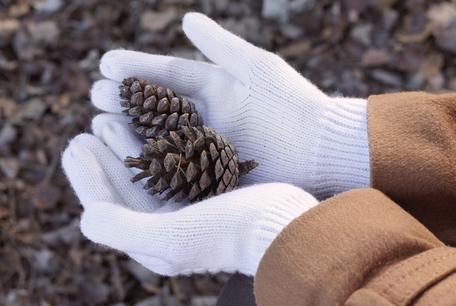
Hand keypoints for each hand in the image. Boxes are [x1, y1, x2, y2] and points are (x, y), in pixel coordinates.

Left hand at [62, 133, 317, 274]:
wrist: (287, 224)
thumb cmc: (231, 232)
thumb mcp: (173, 236)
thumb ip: (123, 229)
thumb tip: (85, 218)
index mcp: (155, 242)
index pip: (108, 209)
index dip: (87, 177)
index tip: (75, 143)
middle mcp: (169, 227)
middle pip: (125, 189)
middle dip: (104, 158)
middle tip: (87, 127)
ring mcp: (189, 208)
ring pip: (147, 173)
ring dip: (127, 146)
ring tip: (110, 117)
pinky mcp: (209, 190)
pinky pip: (172, 164)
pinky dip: (157, 144)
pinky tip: (152, 124)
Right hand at [91, 12, 369, 198]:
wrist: (324, 149)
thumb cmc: (294, 104)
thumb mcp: (257, 67)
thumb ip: (221, 45)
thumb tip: (185, 18)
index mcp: (214, 89)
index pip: (168, 76)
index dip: (138, 68)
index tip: (106, 63)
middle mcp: (205, 118)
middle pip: (158, 108)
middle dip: (126, 100)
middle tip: (94, 95)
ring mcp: (207, 148)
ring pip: (162, 138)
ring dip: (131, 132)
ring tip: (99, 124)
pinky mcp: (213, 176)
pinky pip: (178, 169)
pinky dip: (154, 165)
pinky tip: (128, 161)